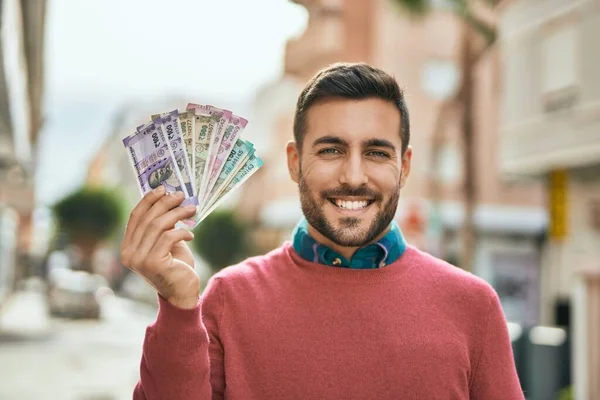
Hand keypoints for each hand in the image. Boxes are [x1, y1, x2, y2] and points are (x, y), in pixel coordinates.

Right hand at [120, 187, 199, 308]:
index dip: (148, 200)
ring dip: (177, 214)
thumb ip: (162, 225)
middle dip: (166, 204)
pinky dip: (182, 232)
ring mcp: (139, 260)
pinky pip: (168, 237)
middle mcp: (129, 254)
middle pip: (147, 219)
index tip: (163, 189)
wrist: (183, 293)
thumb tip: (168, 198)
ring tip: (191, 210)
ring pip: (158, 226)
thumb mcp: (166, 242)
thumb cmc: (176, 265)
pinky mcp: (153, 263)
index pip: (135, 217)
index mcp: (127, 247)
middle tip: (181, 196)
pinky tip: (190, 235)